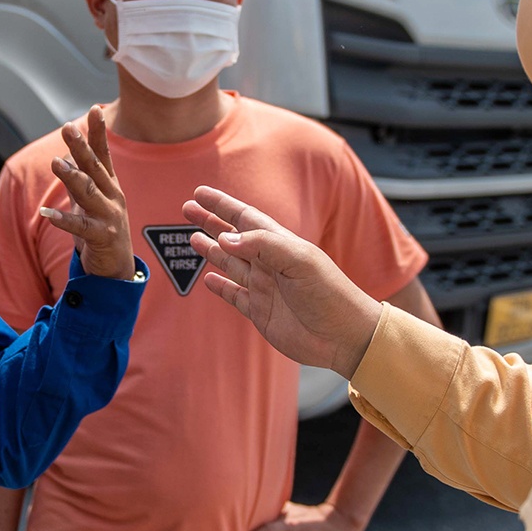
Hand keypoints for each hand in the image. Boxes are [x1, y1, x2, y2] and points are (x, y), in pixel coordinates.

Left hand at [41, 105, 133, 280]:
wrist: (116, 269)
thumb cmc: (101, 230)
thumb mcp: (90, 201)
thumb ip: (80, 178)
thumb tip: (64, 156)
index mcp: (110, 186)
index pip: (103, 154)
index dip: (99, 132)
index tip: (96, 109)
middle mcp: (113, 197)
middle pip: (95, 167)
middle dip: (82, 146)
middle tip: (68, 127)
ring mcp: (110, 216)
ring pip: (89, 192)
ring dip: (71, 176)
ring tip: (55, 162)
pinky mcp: (102, 237)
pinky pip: (80, 226)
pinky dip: (63, 220)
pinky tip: (47, 214)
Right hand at [183, 187, 381, 376]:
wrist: (344, 336)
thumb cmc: (330, 294)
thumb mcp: (299, 261)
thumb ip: (262, 246)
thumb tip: (225, 237)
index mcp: (280, 244)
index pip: (245, 218)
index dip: (222, 205)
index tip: (200, 194)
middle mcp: (269, 263)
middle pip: (232, 237)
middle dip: (210, 223)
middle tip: (187, 209)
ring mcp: (264, 288)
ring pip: (230, 263)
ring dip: (211, 250)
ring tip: (192, 238)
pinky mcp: (260, 312)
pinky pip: (234, 295)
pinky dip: (220, 287)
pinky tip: (208, 279)